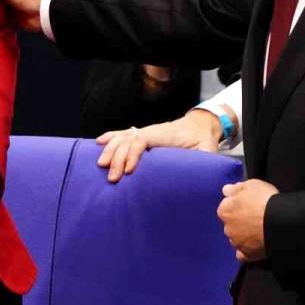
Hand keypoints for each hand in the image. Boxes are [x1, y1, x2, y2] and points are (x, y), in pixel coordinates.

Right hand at [96, 109, 222, 182]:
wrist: (200, 126)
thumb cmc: (202, 141)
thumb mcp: (206, 151)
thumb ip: (203, 160)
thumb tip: (201, 174)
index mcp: (165, 135)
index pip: (142, 140)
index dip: (133, 155)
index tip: (128, 171)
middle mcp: (152, 131)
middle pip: (128, 140)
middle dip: (117, 158)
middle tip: (112, 178)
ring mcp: (146, 132)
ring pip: (122, 137)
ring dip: (110, 150)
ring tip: (101, 165)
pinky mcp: (142, 134)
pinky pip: (122, 134)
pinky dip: (110, 137)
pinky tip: (98, 143)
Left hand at [217, 178, 278, 261]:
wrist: (280, 222)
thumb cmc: (264, 200)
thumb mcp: (251, 185)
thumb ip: (236, 188)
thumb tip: (225, 190)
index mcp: (225, 210)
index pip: (226, 207)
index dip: (237, 205)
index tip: (248, 204)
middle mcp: (227, 228)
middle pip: (231, 224)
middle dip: (239, 221)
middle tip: (255, 217)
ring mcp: (237, 243)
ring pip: (236, 239)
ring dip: (243, 235)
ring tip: (258, 231)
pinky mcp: (247, 255)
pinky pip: (243, 254)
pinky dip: (247, 251)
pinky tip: (255, 246)